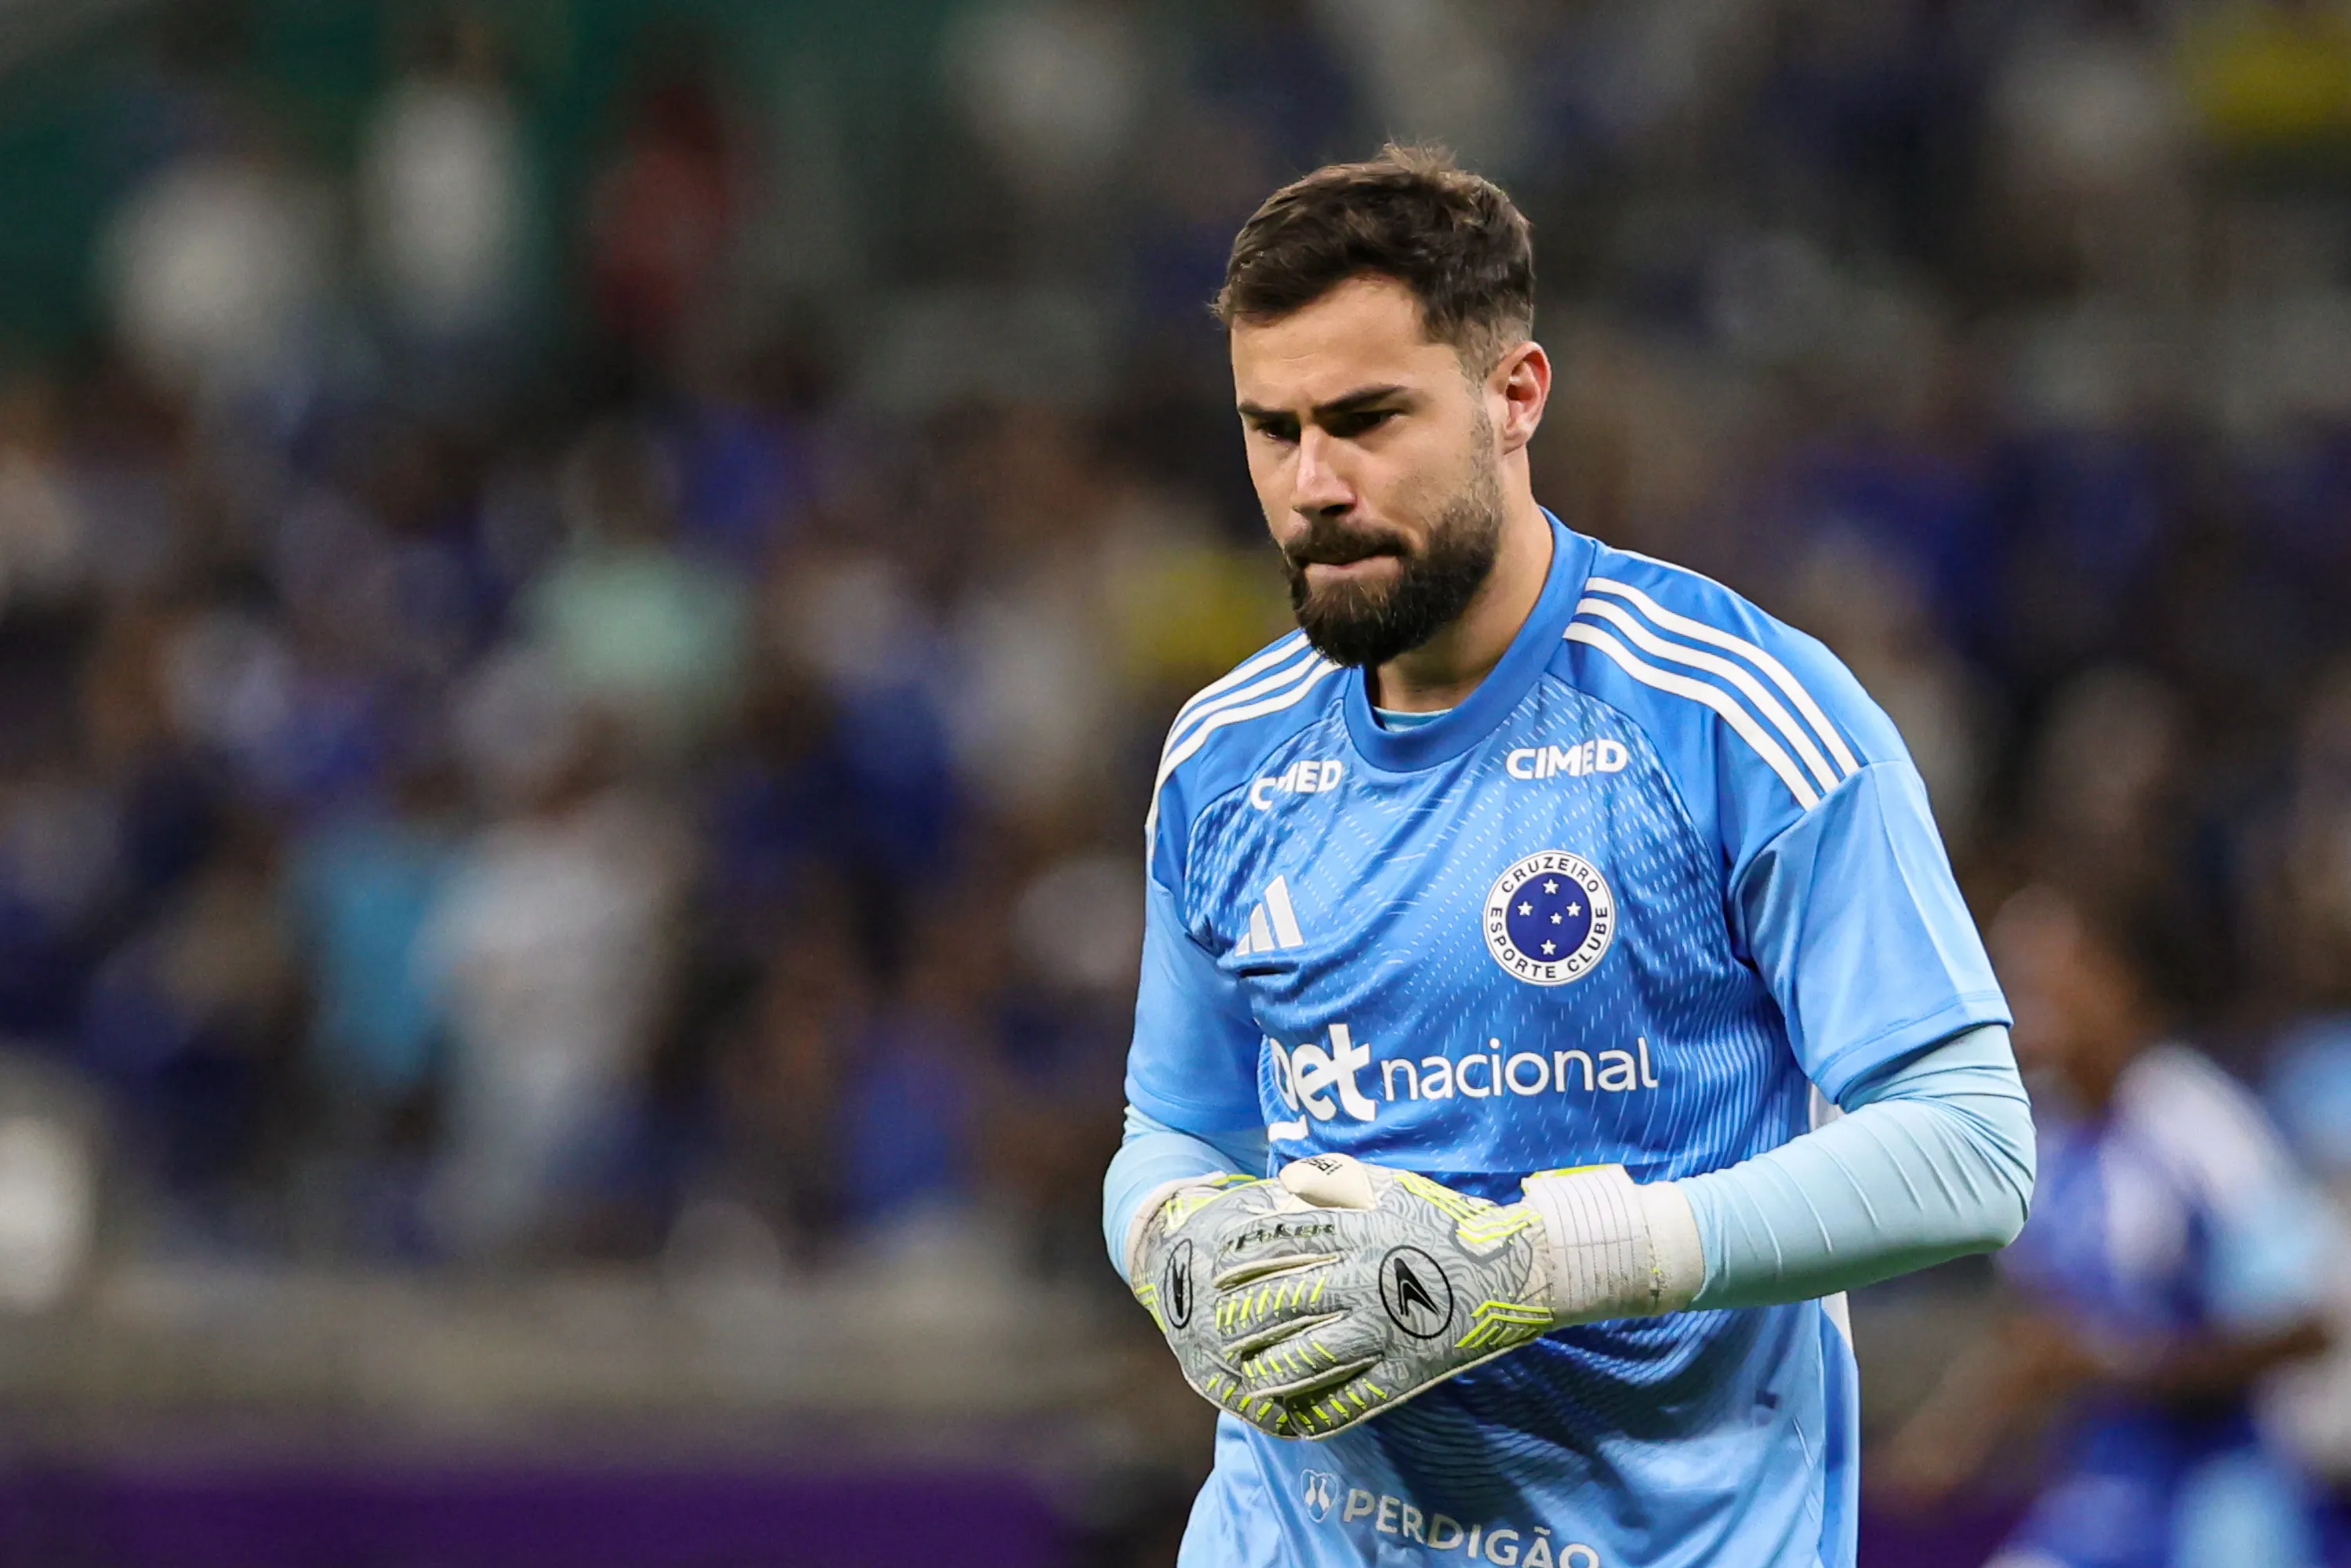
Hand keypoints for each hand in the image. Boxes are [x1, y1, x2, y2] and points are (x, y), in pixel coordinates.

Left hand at [1160, 1155, 1555, 1437]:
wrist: (1516, 1269)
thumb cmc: (1448, 1222)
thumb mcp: (1393, 1187)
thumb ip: (1337, 1181)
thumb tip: (1283, 1182)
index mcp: (1360, 1234)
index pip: (1284, 1244)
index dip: (1242, 1257)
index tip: (1215, 1265)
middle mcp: (1365, 1281)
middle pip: (1286, 1300)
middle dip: (1242, 1315)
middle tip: (1212, 1323)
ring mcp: (1385, 1330)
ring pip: (1311, 1355)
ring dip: (1269, 1367)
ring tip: (1242, 1373)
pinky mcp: (1406, 1371)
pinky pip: (1354, 1397)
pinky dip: (1318, 1411)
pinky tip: (1290, 1418)